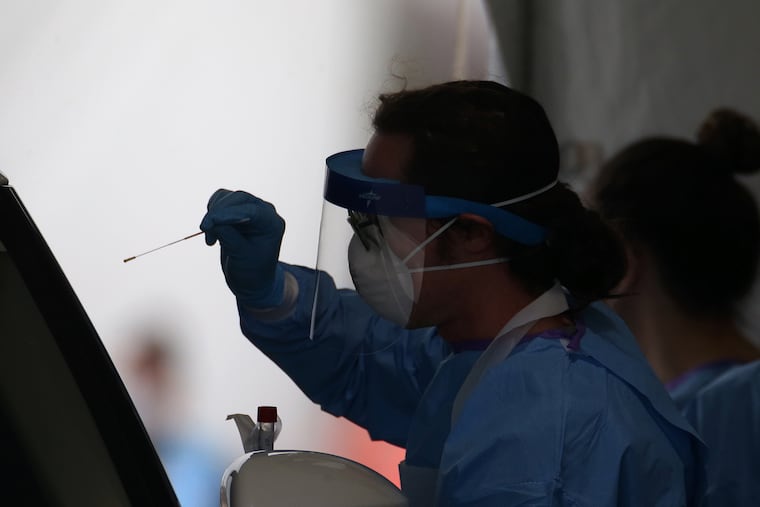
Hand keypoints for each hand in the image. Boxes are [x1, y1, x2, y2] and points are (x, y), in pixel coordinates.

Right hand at [200, 189, 285, 306]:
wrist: (252, 281)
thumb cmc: (252, 271)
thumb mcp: (240, 256)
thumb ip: (228, 237)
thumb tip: (213, 220)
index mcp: (272, 224)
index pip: (252, 210)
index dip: (228, 214)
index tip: (209, 223)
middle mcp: (265, 213)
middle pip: (239, 198)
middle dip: (219, 212)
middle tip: (205, 229)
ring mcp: (251, 209)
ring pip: (228, 198)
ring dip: (214, 214)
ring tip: (211, 239)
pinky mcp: (238, 210)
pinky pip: (221, 201)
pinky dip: (212, 213)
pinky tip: (212, 231)